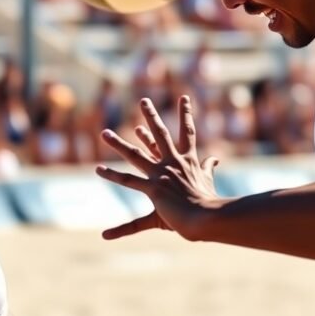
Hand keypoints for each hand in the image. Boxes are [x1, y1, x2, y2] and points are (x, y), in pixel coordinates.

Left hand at [96, 95, 219, 239]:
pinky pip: (128, 181)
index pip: (188, 133)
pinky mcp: (153, 188)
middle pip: (160, 135)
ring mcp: (161, 174)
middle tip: (143, 101)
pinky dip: (113, 177)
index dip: (186, 114)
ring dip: (118, 144)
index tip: (183, 98)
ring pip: (135, 155)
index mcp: (188, 161)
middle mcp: (173, 163)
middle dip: (151, 116)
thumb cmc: (208, 202)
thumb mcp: (208, 181)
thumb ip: (208, 168)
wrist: (206, 218)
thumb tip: (215, 159)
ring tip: (104, 133)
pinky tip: (99, 170)